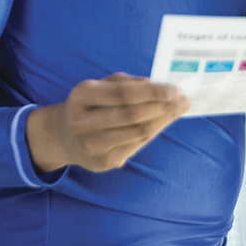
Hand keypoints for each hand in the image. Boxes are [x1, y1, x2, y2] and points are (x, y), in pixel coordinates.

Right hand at [26, 73, 190, 173]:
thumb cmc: (89, 104)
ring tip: (177, 110)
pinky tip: (162, 124)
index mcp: (82, 95)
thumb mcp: (99, 86)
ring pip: (137, 133)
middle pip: (132, 115)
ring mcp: (92, 145)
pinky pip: (135, 147)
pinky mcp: (102, 163)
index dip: (152, 93)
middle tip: (183, 101)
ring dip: (162, 121)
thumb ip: (125, 82)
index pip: (123, 94)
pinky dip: (152, 134)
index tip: (174, 89)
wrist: (63, 136)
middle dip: (162, 107)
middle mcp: (83, 122)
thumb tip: (155, 84)